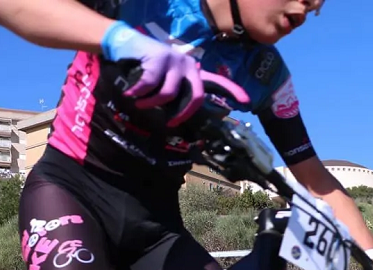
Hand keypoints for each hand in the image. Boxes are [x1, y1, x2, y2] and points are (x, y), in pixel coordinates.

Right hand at [102, 21, 249, 125]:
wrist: (125, 45)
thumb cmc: (146, 67)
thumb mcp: (165, 81)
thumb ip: (178, 94)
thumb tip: (180, 117)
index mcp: (193, 72)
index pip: (217, 81)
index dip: (232, 91)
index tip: (246, 102)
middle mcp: (188, 65)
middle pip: (196, 96)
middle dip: (183, 113)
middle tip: (171, 122)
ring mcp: (175, 60)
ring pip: (169, 93)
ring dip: (151, 103)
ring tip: (140, 103)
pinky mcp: (159, 57)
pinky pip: (150, 84)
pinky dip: (139, 92)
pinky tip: (131, 93)